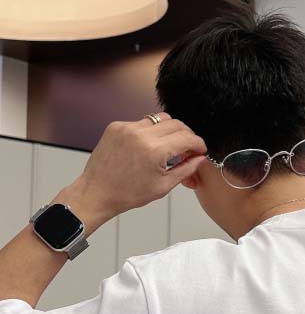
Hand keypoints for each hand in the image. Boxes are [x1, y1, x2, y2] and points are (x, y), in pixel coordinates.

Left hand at [65, 113, 207, 224]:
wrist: (96, 193)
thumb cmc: (127, 194)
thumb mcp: (163, 186)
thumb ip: (186, 169)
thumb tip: (199, 158)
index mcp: (154, 151)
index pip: (187, 138)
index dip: (198, 144)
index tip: (200, 150)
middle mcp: (141, 134)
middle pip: (176, 123)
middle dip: (186, 135)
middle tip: (186, 149)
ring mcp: (127, 127)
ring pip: (159, 119)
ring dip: (168, 131)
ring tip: (167, 147)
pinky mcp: (116, 126)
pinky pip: (142, 122)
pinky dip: (149, 132)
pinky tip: (147, 147)